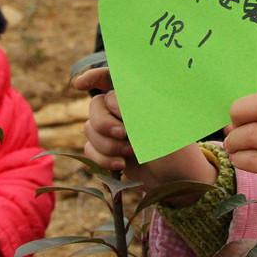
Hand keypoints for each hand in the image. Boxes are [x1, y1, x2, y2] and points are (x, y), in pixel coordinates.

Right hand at [73, 67, 214, 202]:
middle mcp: (125, 110)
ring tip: (130, 153)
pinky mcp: (109, 150)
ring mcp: (115, 130)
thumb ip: (132, 106)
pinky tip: (121, 165)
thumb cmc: (175, 148)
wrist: (178, 181)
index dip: (94, 76)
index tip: (79, 84)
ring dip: (107, 144)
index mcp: (140, 97)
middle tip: (124, 134)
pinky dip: (102, 158)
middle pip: (95, 105)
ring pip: (89, 129)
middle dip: (105, 122)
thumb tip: (108, 97)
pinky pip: (89, 148)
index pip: (112, 77)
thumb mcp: (157, 123)